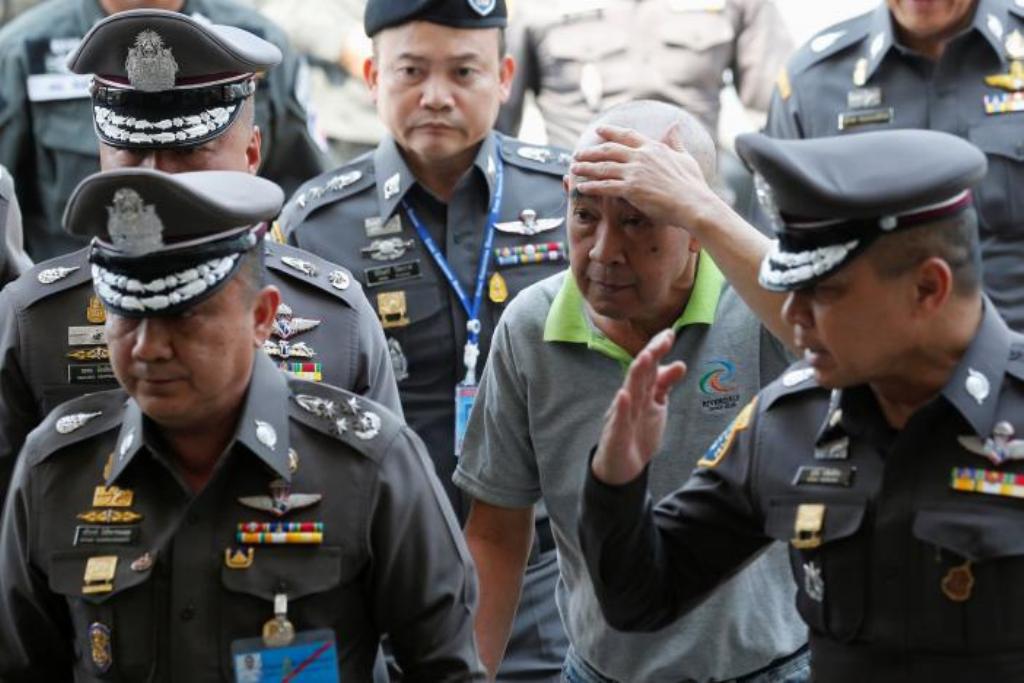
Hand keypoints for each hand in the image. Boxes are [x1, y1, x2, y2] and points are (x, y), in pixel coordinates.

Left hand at [570, 124, 724, 228]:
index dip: (611, 132)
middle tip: (578, 153)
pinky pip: (605, 186)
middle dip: (591, 151)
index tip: (599, 130)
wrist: (693, 203)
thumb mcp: (685, 157)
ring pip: (603, 167)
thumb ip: (675, 142)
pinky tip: (581, 187)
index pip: (627, 135)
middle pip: (609, 150)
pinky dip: (591, 186)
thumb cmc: (692, 184)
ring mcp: (635, 172)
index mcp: (653, 147)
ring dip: (586, 168)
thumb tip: (674, 126)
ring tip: (574, 168)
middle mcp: (641, 156)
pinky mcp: (631, 189)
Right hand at [592, 330, 686, 484]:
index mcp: (640, 391)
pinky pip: (618, 420)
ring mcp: (621, 416)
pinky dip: (620, 408)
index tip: (669, 333)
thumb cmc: (638, 431)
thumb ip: (665, 384)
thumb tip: (680, 363)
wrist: (622, 466)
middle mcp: (630, 399)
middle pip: (639, 374)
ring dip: (636, 375)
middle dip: (649, 356)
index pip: (649, 366)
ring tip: (644, 358)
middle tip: (661, 340)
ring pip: (629, 392)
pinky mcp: (616, 434)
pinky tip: (623, 395)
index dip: (657, 349)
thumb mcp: (656, 406)